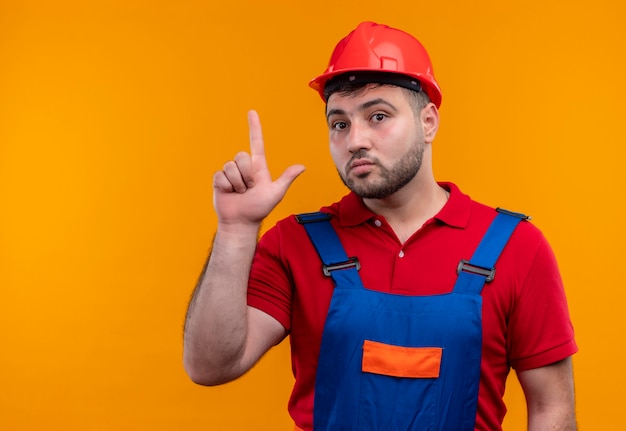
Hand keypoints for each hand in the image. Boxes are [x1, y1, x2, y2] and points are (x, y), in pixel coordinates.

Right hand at [212, 110, 305, 227]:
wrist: (240, 222)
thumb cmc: (259, 209)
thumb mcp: (275, 193)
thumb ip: (286, 179)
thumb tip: (302, 167)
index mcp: (258, 167)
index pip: (256, 143)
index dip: (254, 127)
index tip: (252, 112)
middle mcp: (244, 167)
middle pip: (241, 156)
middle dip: (246, 174)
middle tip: (250, 188)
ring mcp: (231, 173)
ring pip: (231, 166)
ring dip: (237, 183)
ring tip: (240, 193)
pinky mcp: (219, 179)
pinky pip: (221, 175)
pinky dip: (226, 186)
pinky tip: (229, 193)